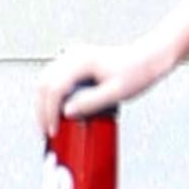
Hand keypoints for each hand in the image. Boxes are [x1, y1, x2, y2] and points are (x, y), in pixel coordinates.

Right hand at [35, 38, 164, 133]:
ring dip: (43, 102)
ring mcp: (71, 57)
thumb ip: (91, 102)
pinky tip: (54, 110)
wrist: (147, 59)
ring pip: (45, 79)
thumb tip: (66, 113)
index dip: (50, 112)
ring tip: (48, 124)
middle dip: (41, 110)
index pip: (55, 87)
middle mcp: (72, 56)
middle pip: (44, 83)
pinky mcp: (74, 63)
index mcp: (80, 61)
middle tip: (46, 132)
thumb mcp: (116, 93)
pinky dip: (50, 95)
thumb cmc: (136, 73)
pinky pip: (54, 78)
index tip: (53, 131)